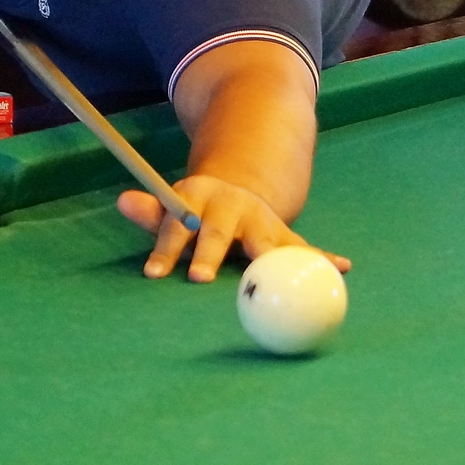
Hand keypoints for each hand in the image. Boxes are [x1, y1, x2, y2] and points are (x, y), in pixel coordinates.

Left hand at [116, 174, 350, 282]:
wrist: (239, 186)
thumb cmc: (198, 210)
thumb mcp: (174, 205)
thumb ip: (152, 211)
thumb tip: (122, 201)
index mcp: (198, 199)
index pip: (177, 225)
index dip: (165, 249)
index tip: (152, 274)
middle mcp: (231, 208)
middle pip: (218, 233)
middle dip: (209, 254)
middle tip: (200, 278)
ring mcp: (260, 221)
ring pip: (264, 241)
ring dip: (271, 257)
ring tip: (282, 271)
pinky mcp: (284, 234)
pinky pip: (304, 248)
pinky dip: (323, 258)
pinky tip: (342, 267)